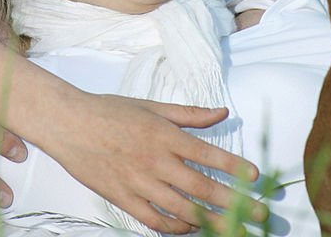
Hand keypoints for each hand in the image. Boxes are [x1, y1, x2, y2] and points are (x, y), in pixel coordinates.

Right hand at [51, 92, 264, 234]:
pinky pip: (156, 221)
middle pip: (202, 188)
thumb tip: (222, 112)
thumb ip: (188, 114)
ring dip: (213, 221)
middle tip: (261, 214)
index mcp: (162, 134)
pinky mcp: (124, 199)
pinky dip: (176, 228)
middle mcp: (155, 160)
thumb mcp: (150, 106)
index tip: (255, 177)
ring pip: (184, 209)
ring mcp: (139, 182)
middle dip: (236, 203)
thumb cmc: (109, 111)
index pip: (207, 153)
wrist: (68, 123)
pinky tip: (190, 228)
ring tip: (235, 229)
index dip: (234, 167)